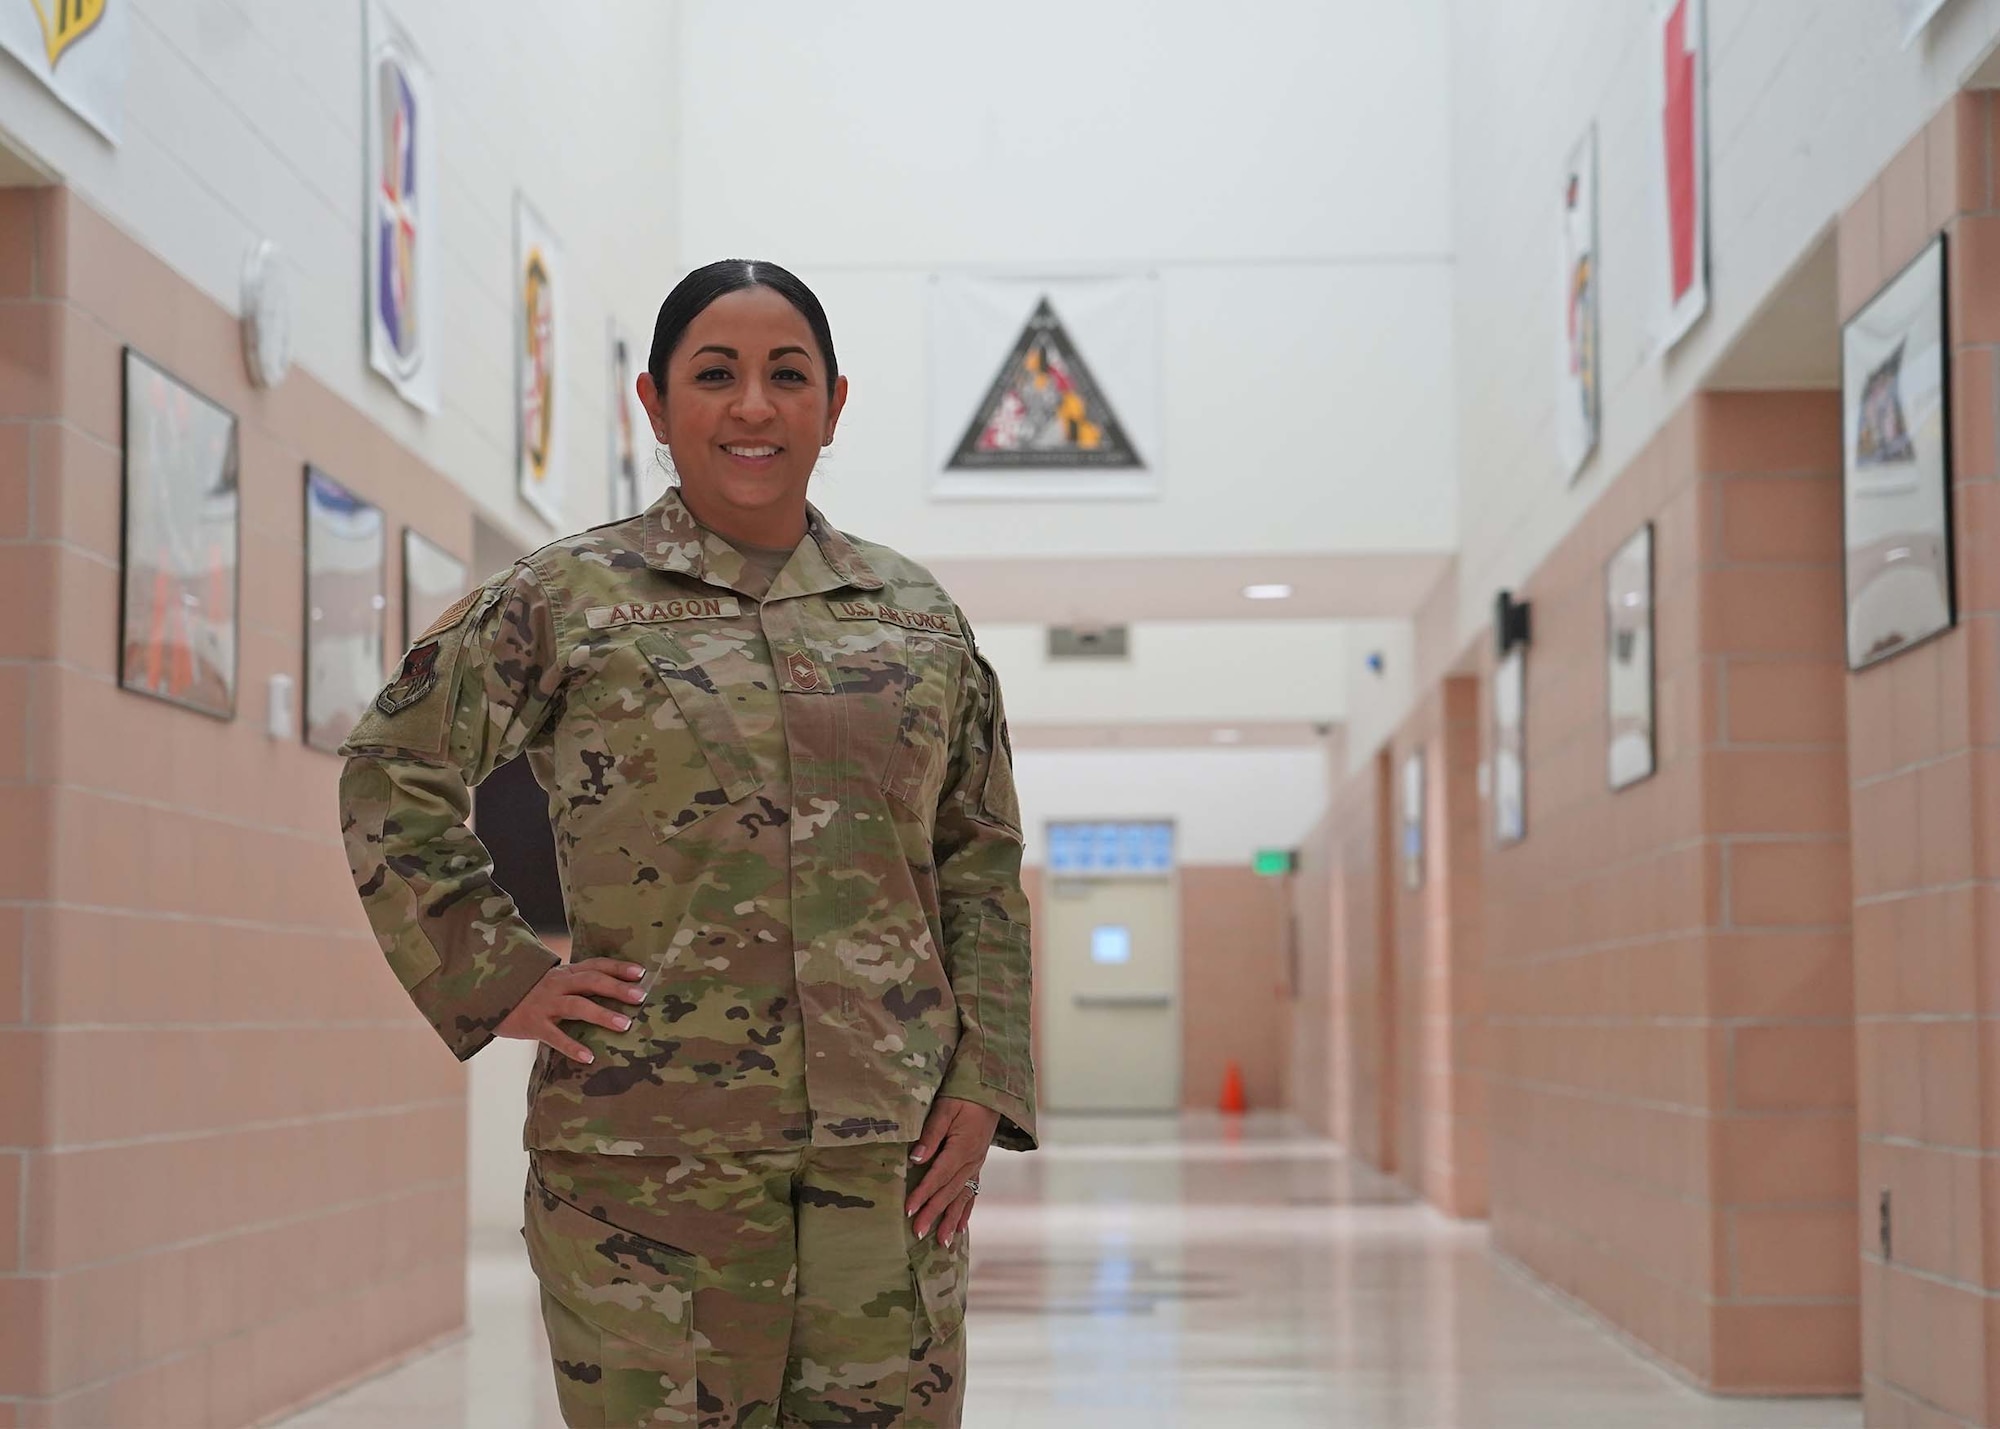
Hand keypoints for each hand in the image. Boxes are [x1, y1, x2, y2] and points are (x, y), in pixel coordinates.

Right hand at [496, 958, 645, 1064]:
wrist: (489, 999)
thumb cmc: (531, 993)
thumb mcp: (554, 981)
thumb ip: (578, 982)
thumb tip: (615, 988)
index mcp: (565, 973)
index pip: (595, 965)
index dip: (618, 967)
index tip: (641, 973)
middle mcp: (557, 984)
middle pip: (591, 981)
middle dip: (617, 988)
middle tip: (640, 997)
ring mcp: (545, 1004)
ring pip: (577, 1005)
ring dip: (602, 1014)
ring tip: (625, 1025)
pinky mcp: (533, 1024)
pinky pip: (554, 1036)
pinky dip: (571, 1046)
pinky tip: (588, 1057)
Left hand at [905, 1096, 1001, 1247]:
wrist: (992, 1092)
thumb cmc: (965, 1096)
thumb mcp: (945, 1108)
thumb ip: (930, 1134)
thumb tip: (915, 1159)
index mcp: (962, 1148)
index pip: (938, 1176)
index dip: (923, 1194)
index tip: (908, 1210)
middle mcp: (971, 1161)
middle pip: (949, 1192)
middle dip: (934, 1214)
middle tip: (918, 1233)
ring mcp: (976, 1165)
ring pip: (962, 1197)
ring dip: (951, 1220)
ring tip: (942, 1242)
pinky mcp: (977, 1165)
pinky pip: (972, 1192)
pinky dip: (965, 1211)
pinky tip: (960, 1227)